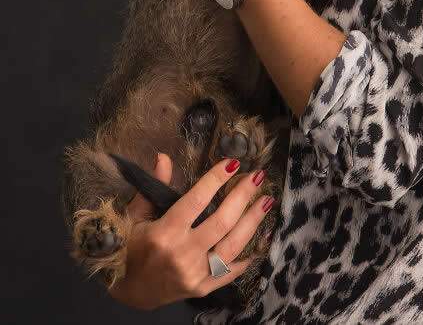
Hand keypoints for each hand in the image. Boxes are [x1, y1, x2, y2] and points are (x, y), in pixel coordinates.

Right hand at [108, 154, 271, 309]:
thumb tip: (163, 157)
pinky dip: (249, 255)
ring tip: (266, 201)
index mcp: (164, 233)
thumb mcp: (136, 215)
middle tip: (257, 177)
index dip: (216, 180)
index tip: (233, 163)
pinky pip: (231, 272)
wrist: (130, 291)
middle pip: (221, 222)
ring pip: (232, 246)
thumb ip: (154, 187)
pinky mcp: (203, 288)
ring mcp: (194, 274)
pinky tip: (263, 236)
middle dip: (242, 197)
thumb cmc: (132, 247)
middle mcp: (182, 254)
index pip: (196, 200)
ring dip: (252, 222)